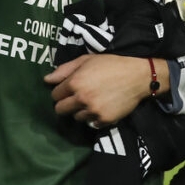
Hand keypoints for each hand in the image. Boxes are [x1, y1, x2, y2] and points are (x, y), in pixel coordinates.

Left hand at [44, 54, 168, 125]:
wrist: (137, 76)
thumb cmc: (110, 64)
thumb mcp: (86, 60)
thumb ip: (64, 70)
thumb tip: (46, 80)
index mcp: (75, 82)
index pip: (55, 95)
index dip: (60, 92)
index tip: (68, 89)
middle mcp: (82, 99)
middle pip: (60, 110)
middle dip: (65, 104)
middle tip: (75, 98)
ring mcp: (93, 111)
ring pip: (76, 118)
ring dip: (80, 111)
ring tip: (91, 101)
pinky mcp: (104, 120)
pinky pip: (91, 124)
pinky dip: (94, 117)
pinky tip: (101, 107)